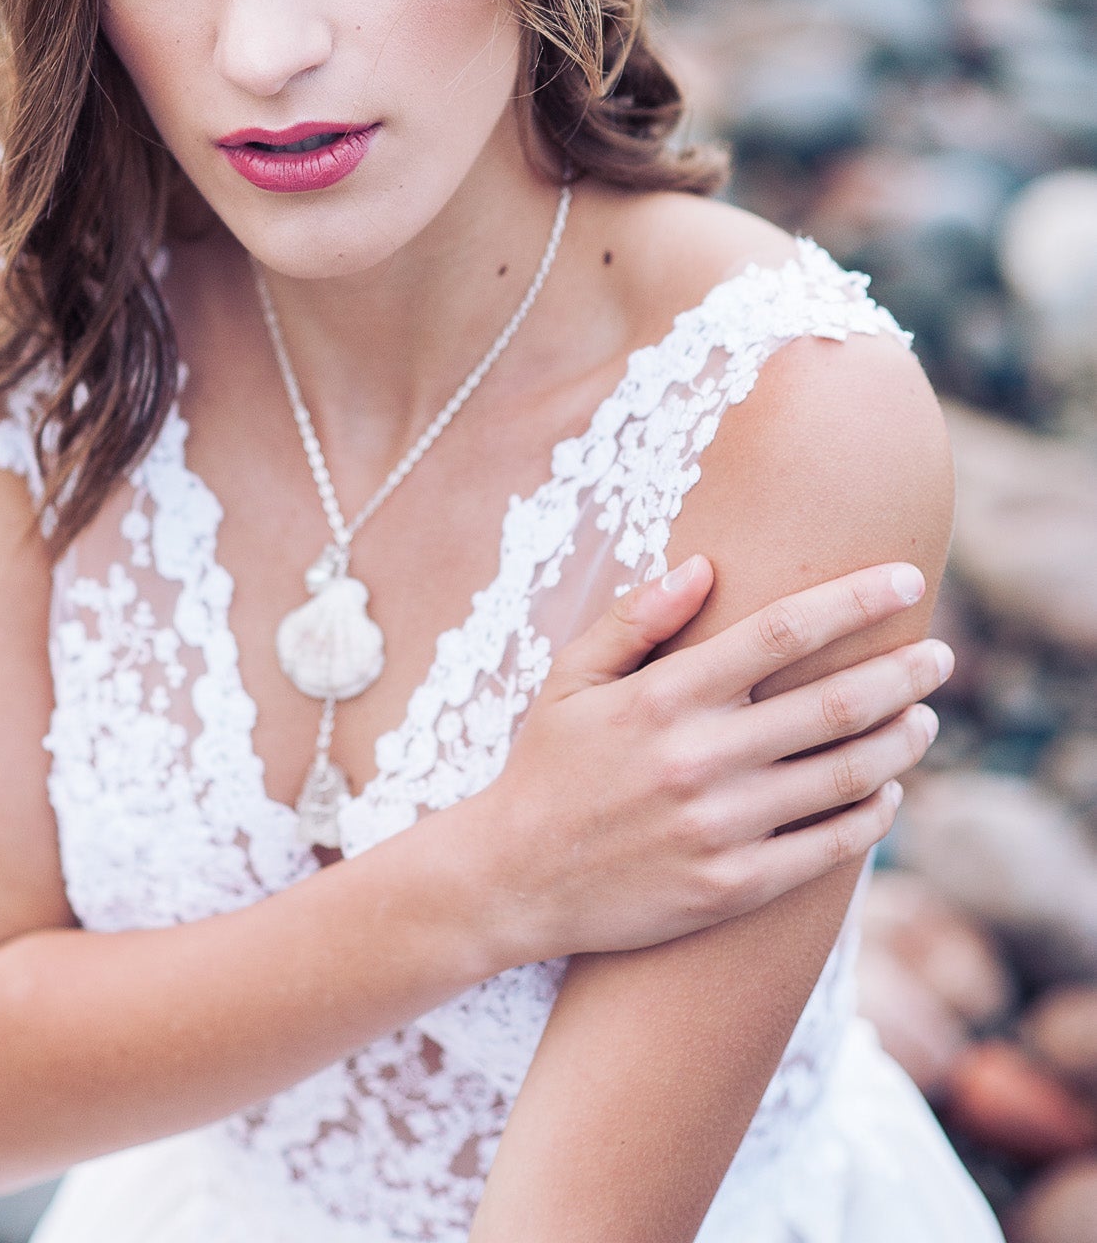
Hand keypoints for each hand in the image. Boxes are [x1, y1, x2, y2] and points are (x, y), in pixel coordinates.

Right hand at [480, 555, 949, 966]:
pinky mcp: (732, 888)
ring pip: (844, 776)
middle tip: (940, 655)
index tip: (905, 578)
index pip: (782, 632)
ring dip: (899, 741)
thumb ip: (636, 619)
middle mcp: (699, 757)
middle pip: (833, 704)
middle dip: (902, 672)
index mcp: (664, 695)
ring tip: (924, 718)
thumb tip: (703, 566)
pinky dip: (871, 815)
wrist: (514, 879)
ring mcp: (720, 827)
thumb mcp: (570, 677)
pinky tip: (888, 791)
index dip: (855, 601)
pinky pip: (827, 846)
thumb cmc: (548, 765)